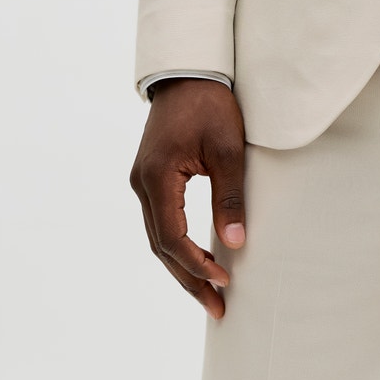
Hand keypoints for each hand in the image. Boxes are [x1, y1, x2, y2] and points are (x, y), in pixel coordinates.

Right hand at [129, 78, 246, 319]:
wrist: (189, 72)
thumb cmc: (210, 105)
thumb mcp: (227, 148)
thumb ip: (230, 196)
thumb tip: (237, 242)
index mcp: (156, 177)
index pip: (171, 237)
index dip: (196, 263)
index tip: (224, 279)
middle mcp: (142, 184)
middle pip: (161, 245)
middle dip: (189, 278)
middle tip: (218, 307)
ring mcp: (143, 182)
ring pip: (158, 238)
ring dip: (182, 266)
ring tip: (210, 294)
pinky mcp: (151, 178)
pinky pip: (161, 222)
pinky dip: (177, 246)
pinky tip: (198, 260)